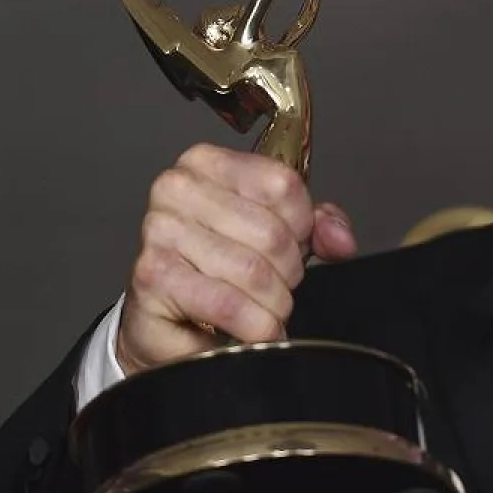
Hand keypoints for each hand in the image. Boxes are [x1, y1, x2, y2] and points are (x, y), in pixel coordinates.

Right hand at [113, 143, 356, 375]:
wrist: (167, 324)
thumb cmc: (218, 272)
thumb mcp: (276, 235)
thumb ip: (316, 227)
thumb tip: (340, 239)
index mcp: (206, 163)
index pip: (283, 185)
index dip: (302, 227)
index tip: (290, 246)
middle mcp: (176, 187)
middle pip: (272, 232)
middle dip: (287, 272)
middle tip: (273, 287)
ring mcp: (160, 230)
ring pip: (254, 272)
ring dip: (272, 305)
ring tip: (259, 309)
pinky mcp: (152, 277)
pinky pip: (229, 304)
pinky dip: (254, 326)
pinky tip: (250, 329)